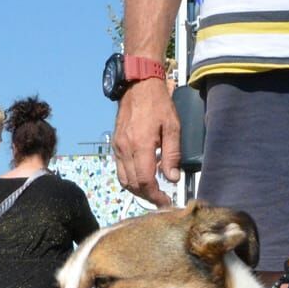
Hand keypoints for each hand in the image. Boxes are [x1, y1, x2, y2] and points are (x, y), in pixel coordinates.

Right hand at [114, 79, 179, 205]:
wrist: (138, 86)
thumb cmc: (158, 104)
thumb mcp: (173, 127)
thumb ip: (172, 154)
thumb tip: (172, 178)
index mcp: (141, 145)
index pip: (145, 181)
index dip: (156, 196)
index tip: (166, 202)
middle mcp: (125, 149)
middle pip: (133, 184)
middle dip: (148, 196)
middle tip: (162, 200)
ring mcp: (118, 148)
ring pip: (124, 180)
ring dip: (138, 190)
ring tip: (153, 190)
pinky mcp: (115, 145)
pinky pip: (120, 170)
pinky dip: (130, 179)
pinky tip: (143, 175)